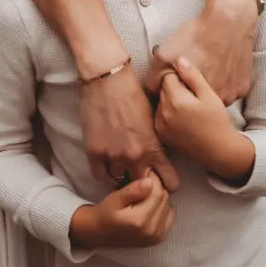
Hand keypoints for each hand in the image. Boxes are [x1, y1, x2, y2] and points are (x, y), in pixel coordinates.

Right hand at [69, 171, 174, 250]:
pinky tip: (150, 205)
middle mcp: (152, 231)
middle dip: (156, 187)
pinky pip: (169, 216)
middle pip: (164, 198)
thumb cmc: (104, 214)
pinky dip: (162, 207)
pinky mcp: (159, 239)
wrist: (99, 234)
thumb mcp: (114, 199)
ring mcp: (157, 237)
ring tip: (144, 194)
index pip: (157, 192)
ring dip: (159, 197)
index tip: (142, 172)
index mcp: (140, 220)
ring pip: (168, 205)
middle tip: (141, 182)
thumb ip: (132, 191)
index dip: (152, 178)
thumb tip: (150, 181)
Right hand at [80, 65, 179, 192]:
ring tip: (118, 159)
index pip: (171, 183)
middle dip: (142, 182)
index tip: (162, 179)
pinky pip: (99, 175)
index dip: (167, 183)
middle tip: (137, 172)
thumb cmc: (133, 92)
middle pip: (143, 188)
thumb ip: (157, 141)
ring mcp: (113, 156)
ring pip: (118, 179)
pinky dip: (102, 169)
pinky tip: (104, 158)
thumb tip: (161, 157)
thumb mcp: (154, 118)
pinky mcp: (94, 152)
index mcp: (154, 148)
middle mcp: (135, 157)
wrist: (108, 78)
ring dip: (119, 171)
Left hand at [149, 0, 256, 104]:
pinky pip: (230, 92)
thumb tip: (153, 90)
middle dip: (191, 92)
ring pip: (214, 99)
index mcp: (190, 99)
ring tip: (209, 66)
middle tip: (195, 67)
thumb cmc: (195, 37)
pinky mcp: (242, 89)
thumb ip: (154, 78)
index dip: (175, 87)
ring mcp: (229, 98)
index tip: (178, 74)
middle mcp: (209, 103)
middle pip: (196, 105)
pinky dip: (226, 84)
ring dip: (211, 89)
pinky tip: (222, 67)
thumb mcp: (163, 54)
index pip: (177, 103)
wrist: (228, 22)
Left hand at [154, 59, 254, 183]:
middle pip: (163, 89)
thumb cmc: (218, 122)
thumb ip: (192, 76)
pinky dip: (168, 113)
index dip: (180, 77)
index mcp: (176, 100)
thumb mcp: (209, 95)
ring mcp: (161, 126)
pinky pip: (160, 115)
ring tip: (188, 107)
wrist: (220, 152)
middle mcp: (164, 113)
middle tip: (191, 95)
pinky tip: (183, 117)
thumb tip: (179, 60)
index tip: (190, 83)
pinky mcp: (162, 135)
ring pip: (161, 102)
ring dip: (170, 100)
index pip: (168, 77)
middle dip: (174, 88)